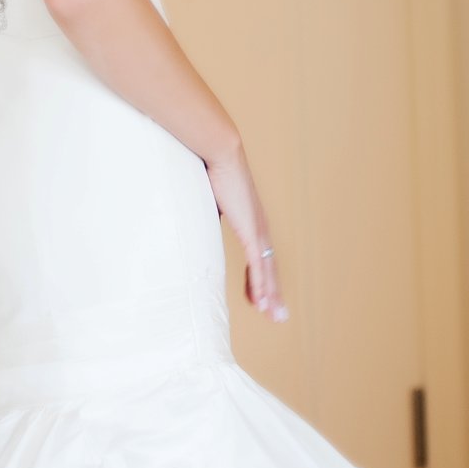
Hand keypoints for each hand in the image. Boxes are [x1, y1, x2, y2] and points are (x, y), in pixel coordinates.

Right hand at [204, 143, 287, 321]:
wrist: (219, 151)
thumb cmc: (209, 167)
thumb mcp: (207, 198)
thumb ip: (206, 212)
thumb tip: (192, 216)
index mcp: (250, 219)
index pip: (259, 256)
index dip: (258, 277)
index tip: (256, 294)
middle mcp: (259, 227)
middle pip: (269, 267)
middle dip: (272, 292)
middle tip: (276, 314)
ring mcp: (257, 230)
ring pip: (267, 271)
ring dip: (271, 295)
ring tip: (274, 316)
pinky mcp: (251, 231)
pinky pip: (258, 265)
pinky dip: (261, 285)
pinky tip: (263, 301)